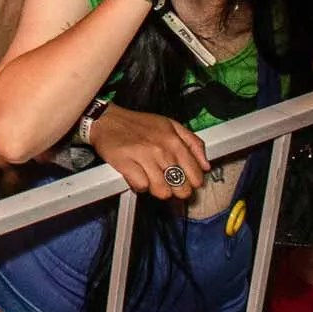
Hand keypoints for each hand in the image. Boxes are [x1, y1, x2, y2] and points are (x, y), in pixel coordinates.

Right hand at [88, 104, 210, 199]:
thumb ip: (193, 143)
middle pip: (181, 188)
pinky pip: (141, 187)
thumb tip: (206, 166)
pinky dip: (138, 185)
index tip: (183, 181)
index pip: (196, 177)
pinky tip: (136, 175)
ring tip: (150, 178)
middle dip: (175, 190)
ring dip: (156, 189)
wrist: (106, 119)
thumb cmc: (138, 124)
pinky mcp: (126, 163)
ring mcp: (144, 157)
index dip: (191, 183)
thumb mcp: (171, 125)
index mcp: (175, 141)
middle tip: (166, 182)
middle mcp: (162, 149)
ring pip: (162, 191)